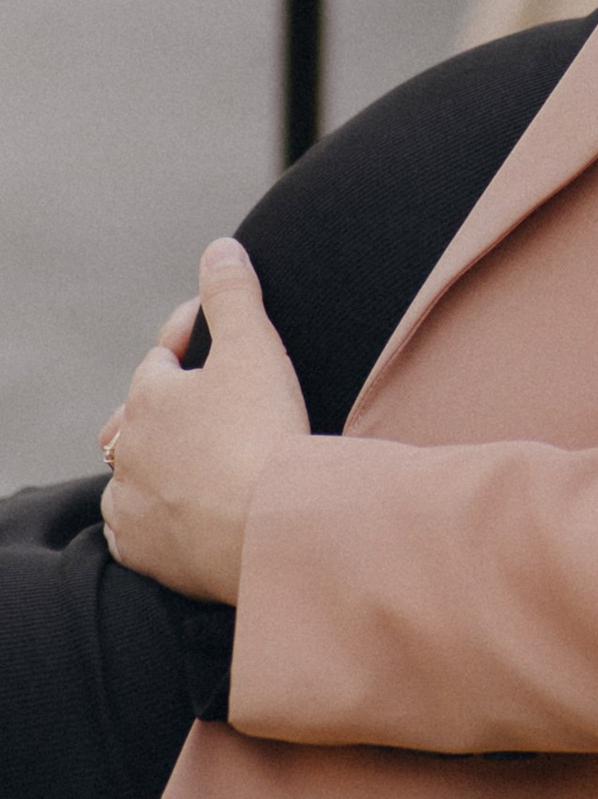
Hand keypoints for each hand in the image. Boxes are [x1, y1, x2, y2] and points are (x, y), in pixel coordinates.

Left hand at [99, 238, 309, 603]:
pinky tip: (171, 509)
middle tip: (196, 398)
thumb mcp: (254, 347)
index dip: (189, 337)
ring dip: (151, 461)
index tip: (212, 329)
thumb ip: (233, 294)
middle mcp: (129, 449)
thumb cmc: (262, 434)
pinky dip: (149, 514)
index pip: (163, 356)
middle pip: (137, 417)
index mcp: (150, 396)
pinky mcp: (144, 550)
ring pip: (129, 473)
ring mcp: (132, 503)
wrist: (266, 529)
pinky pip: (134, 527)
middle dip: (163, 403)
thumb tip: (219, 248)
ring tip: (181, 457)